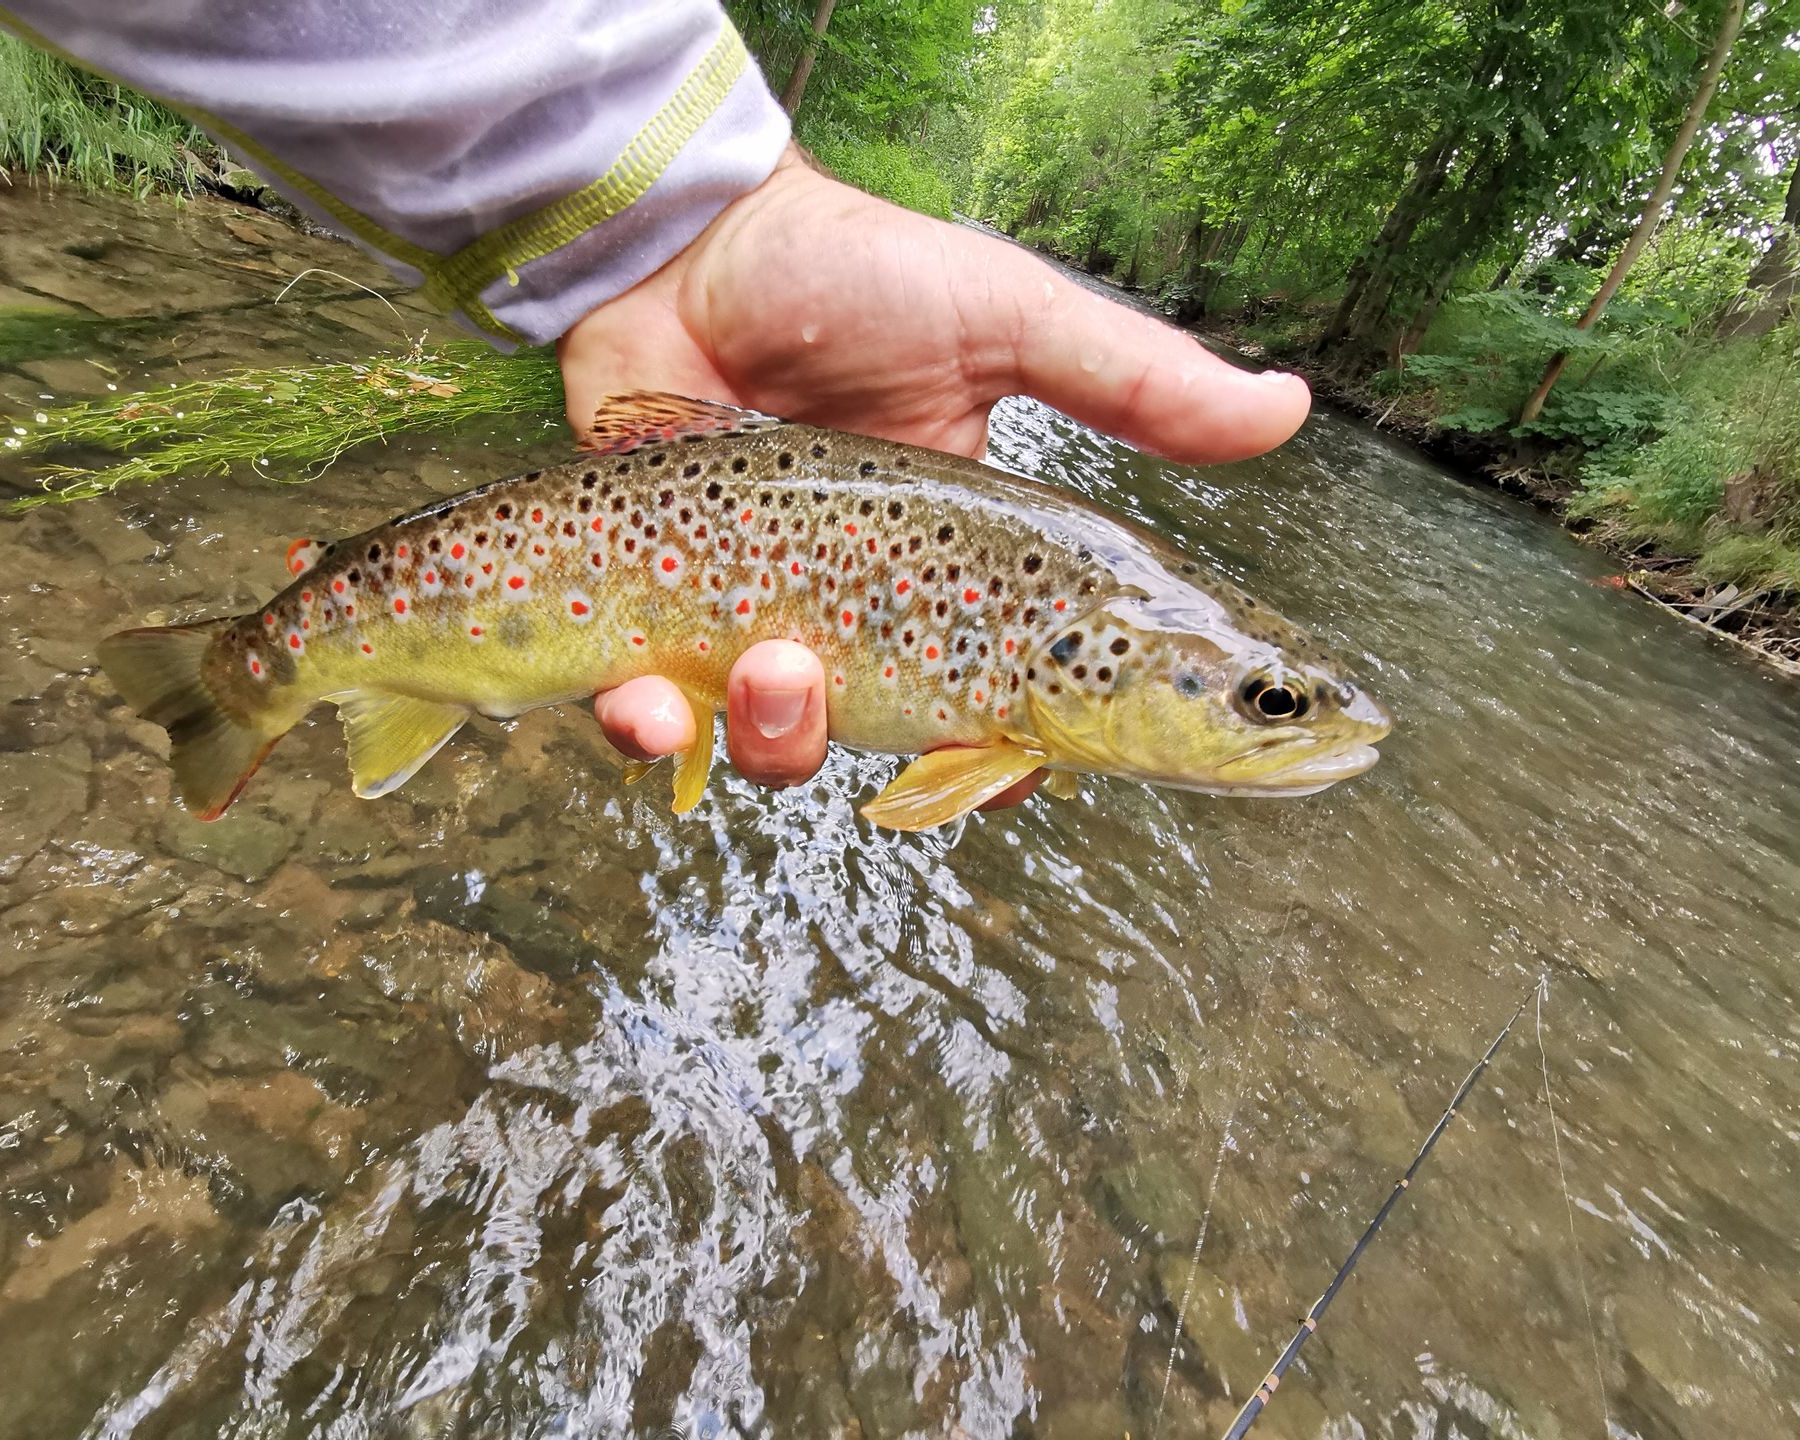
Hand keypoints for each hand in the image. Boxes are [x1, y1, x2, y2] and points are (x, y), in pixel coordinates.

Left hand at [560, 148, 1310, 802]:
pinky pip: (652, 720)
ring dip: (774, 734)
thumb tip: (1289, 409)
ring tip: (761, 661)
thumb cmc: (848, 274)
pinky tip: (645, 705)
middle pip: (901, 752)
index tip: (1036, 760)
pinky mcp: (654, 614)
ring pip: (778, 749)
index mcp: (963, 566)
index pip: (1017, 703)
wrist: (679, 245)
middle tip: (860, 673)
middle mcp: (866, 610)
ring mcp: (757, 618)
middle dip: (898, 761)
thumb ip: (1134, 385)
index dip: (1029, 757)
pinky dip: (646, 733)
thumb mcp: (1007, 323)